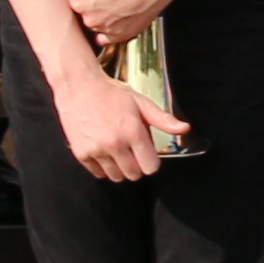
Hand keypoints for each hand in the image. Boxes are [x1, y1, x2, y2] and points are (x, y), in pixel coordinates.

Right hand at [50, 58, 180, 185]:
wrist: (78, 86)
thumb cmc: (111, 93)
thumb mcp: (140, 102)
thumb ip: (162, 119)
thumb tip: (185, 129)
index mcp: (133, 132)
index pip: (150, 167)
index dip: (151, 162)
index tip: (147, 153)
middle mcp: (115, 144)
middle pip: (134, 175)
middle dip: (137, 166)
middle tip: (132, 152)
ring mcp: (96, 150)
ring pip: (116, 177)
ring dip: (120, 169)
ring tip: (118, 153)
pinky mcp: (81, 153)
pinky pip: (97, 173)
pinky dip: (102, 167)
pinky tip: (104, 153)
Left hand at [61, 0, 175, 48]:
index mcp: (79, 2)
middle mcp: (91, 20)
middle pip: (82, 13)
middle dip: (90, 3)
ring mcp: (107, 30)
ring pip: (96, 24)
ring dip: (101, 15)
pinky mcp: (123, 35)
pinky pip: (108, 36)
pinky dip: (111, 29)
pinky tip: (119, 15)